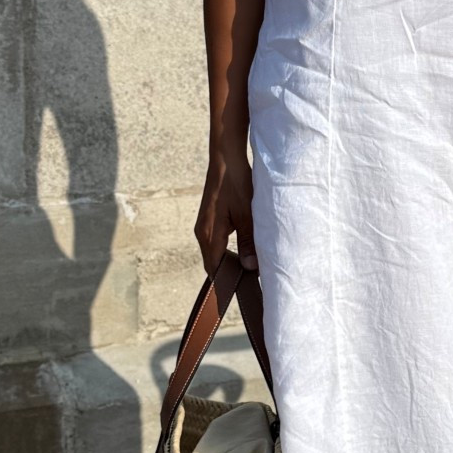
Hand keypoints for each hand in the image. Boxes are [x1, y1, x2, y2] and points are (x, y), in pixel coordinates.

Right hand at [195, 140, 257, 272]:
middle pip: (214, 263)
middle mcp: (203, 233)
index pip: (215, 270)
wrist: (226, 159)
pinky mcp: (211, 219)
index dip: (226, 283)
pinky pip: (218, 242)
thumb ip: (248, 242)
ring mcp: (205, 226)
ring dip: (230, 262)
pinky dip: (228, 250)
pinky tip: (243, 251)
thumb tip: (249, 268)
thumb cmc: (236, 184)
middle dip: (229, 275)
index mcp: (209, 235)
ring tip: (248, 271)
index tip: (241, 293)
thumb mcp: (247, 215)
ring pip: (216, 253)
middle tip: (249, 285)